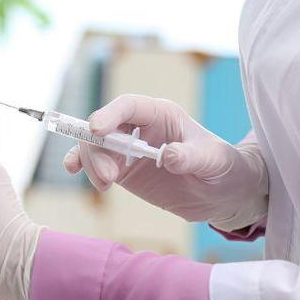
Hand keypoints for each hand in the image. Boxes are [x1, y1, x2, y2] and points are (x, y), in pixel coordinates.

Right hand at [64, 94, 267, 230]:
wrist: (224, 194)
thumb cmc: (224, 168)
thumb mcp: (215, 161)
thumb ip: (192, 157)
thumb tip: (168, 156)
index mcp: (162, 114)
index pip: (130, 106)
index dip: (110, 114)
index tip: (96, 129)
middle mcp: (141, 127)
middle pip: (105, 126)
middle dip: (97, 148)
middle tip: (107, 178)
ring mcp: (129, 149)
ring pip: (95, 146)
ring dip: (91, 163)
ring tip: (105, 185)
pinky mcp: (124, 170)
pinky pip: (96, 162)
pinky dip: (82, 165)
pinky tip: (75, 170)